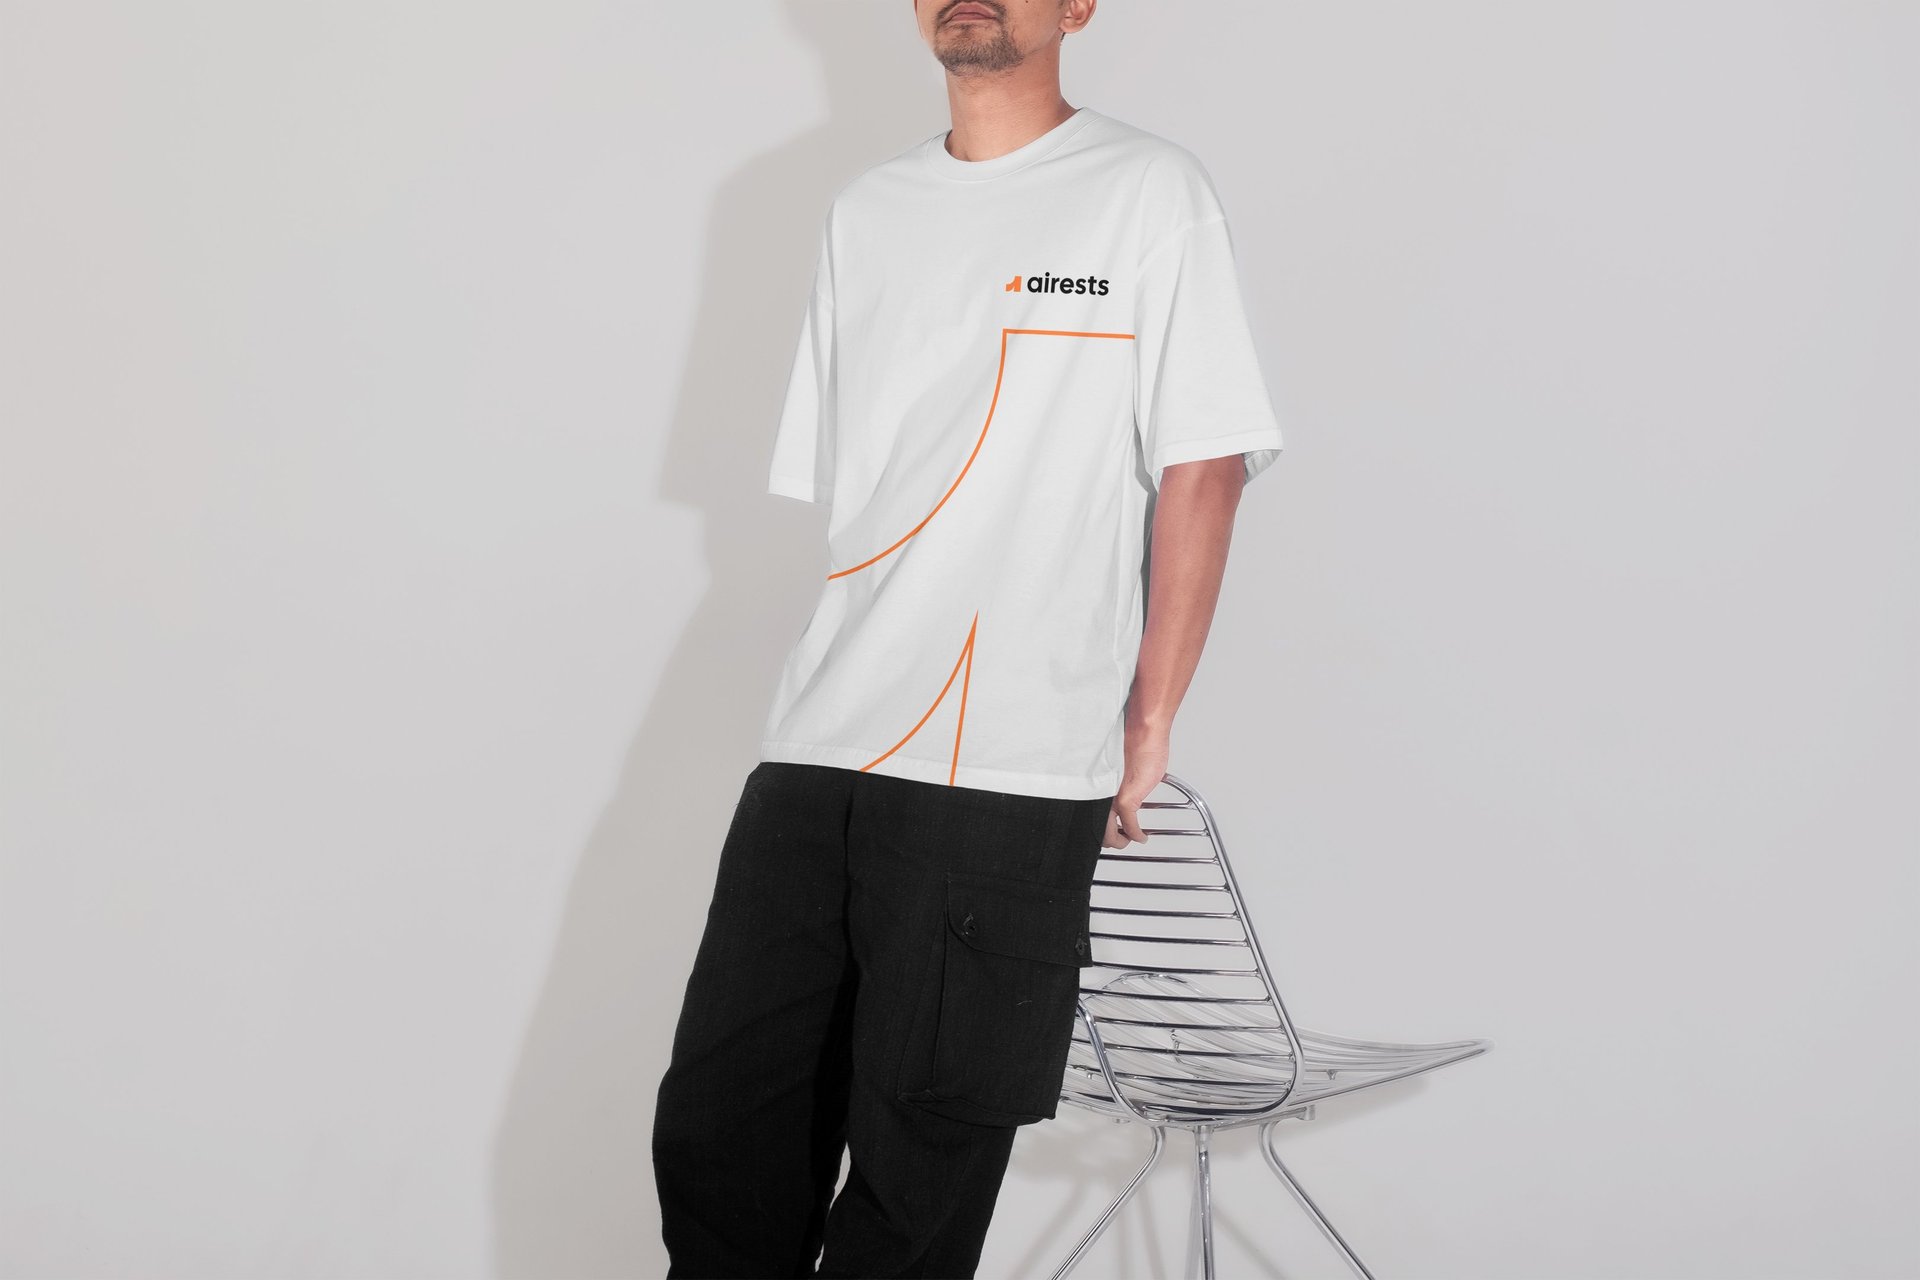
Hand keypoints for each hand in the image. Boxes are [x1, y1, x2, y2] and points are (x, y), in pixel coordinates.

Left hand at [1105, 719, 1169, 847]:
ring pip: (1108, 832)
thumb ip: (1117, 780)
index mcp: (1096, 785)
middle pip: (1094, 826)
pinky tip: (1140, 837)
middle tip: (1116, 839)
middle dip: (1106, 837)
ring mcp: (1110, 798)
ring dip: (1119, 840)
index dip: (1096, 824)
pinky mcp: (1126, 801)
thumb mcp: (1120, 765)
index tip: (1106, 827)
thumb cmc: (1133, 740)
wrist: (1143, 731)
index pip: (1087, 812)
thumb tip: (1122, 786)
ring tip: (1126, 840)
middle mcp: (1099, 792)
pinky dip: (1136, 835)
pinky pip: (1130, 827)